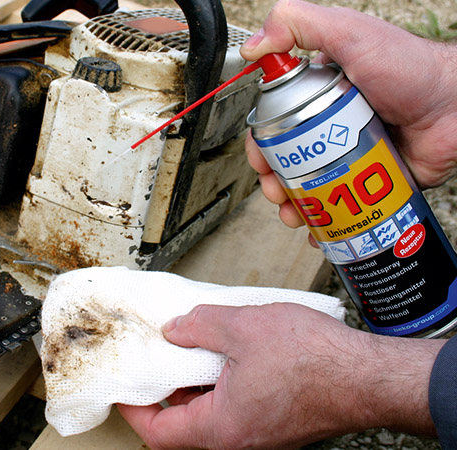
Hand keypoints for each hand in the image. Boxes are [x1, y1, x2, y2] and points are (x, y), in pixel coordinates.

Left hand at [117, 303, 444, 449]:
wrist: (370, 376)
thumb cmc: (317, 360)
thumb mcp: (242, 327)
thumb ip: (198, 326)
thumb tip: (175, 330)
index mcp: (222, 428)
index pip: (158, 431)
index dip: (134, 408)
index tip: (123, 387)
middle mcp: (238, 440)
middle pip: (182, 424)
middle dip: (166, 390)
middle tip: (156, 359)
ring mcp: (259, 434)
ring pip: (210, 414)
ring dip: (196, 384)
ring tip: (191, 346)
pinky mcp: (276, 422)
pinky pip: (235, 407)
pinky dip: (221, 383)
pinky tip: (226, 352)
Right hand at [240, 0, 456, 227]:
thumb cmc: (412, 67)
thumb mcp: (349, 33)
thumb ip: (298, 24)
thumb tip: (254, 46)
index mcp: (322, 93)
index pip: (277, 122)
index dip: (262, 143)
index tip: (261, 158)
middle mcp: (333, 125)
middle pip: (288, 160)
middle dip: (274, 181)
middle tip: (276, 192)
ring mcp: (352, 154)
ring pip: (310, 186)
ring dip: (295, 205)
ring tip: (296, 214)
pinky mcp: (372, 181)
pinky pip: (343, 205)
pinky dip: (327, 222)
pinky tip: (319, 229)